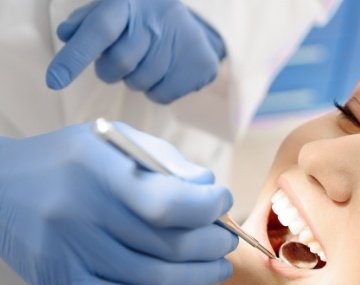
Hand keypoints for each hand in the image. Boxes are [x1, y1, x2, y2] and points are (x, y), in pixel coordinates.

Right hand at [0, 123, 236, 284]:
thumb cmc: (70, 162)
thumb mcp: (115, 141)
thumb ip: (165, 161)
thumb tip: (209, 191)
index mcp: (97, 170)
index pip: (166, 202)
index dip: (207, 208)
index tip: (222, 202)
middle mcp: (81, 214)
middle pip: (169, 245)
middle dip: (213, 245)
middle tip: (226, 241)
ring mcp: (70, 255)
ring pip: (155, 279)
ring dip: (199, 277)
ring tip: (217, 267)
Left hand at [46, 0, 225, 103]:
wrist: (190, 23)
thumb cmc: (140, 17)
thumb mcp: (112, 10)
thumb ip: (86, 22)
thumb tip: (66, 35)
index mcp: (130, 3)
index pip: (99, 31)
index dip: (75, 57)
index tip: (54, 81)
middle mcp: (157, 21)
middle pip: (118, 65)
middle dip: (110, 71)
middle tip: (119, 62)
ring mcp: (183, 42)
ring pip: (139, 84)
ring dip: (136, 80)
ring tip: (147, 62)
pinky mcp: (200, 66)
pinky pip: (161, 96)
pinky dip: (157, 90)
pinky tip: (165, 72)